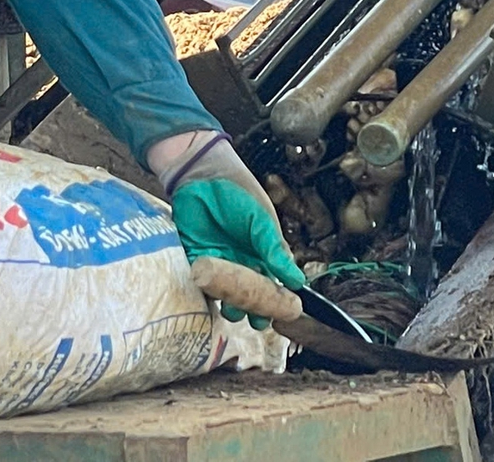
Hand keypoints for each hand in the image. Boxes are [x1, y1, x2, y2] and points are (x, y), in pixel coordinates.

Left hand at [146, 130, 304, 327]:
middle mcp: (242, 262)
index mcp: (263, 253)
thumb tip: (297, 281)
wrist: (201, 176)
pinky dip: (207, 293)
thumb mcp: (262, 221)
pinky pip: (203, 284)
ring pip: (227, 295)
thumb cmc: (238, 194)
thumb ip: (275, 250)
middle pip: (250, 297)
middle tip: (256, 318)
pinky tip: (212, 299)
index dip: (276, 303)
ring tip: (234, 307)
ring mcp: (219, 263)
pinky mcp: (196, 260)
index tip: (280, 316)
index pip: (273, 285)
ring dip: (231, 306)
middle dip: (254, 311)